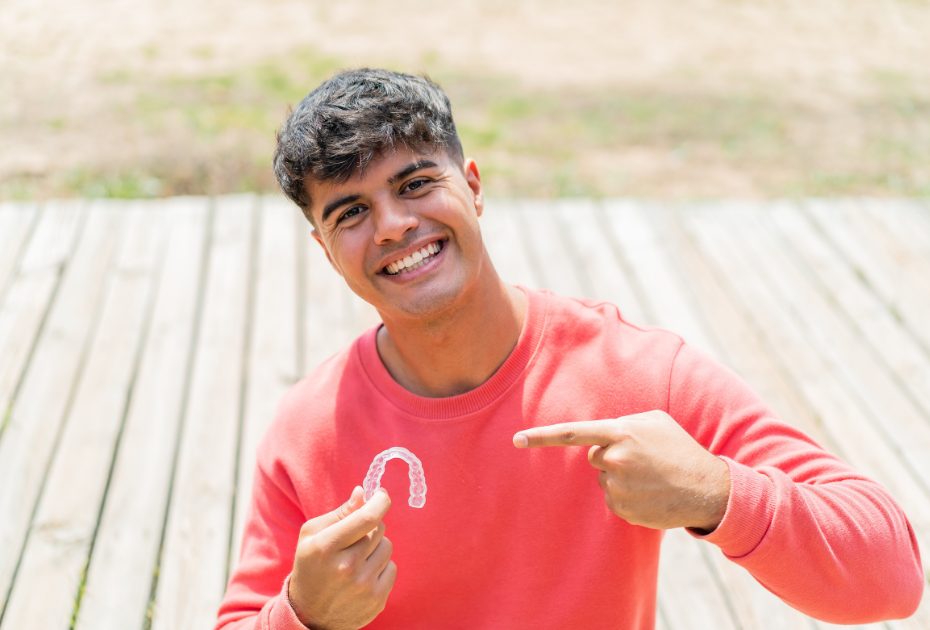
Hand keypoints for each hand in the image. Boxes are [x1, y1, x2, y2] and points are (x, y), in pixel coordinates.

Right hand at [289, 487, 396, 629]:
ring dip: (376, 547)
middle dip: (372, 525)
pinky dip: (381, 567)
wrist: (309, 616)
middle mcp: (346, 567)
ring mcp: (363, 586)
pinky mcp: (377, 600)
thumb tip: (362, 493)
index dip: (380, 501)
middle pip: (378, 529)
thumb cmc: (311, 567)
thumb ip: (339, 513)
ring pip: (387, 547)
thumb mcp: (311, 536)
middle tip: (357, 536)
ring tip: (357, 558)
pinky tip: (363, 574)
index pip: (367, 518)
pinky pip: (392, 568)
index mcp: (326, 547)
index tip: (381, 494)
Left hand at [513, 410, 729, 531]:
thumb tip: (602, 436)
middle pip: (594, 458)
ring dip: (621, 478)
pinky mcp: (622, 509)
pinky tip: (650, 494)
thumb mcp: (655, 422)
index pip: (572, 434)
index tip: (516, 440)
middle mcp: (614, 459)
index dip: (541, 437)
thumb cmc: (680, 449)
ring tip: (651, 477)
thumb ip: (623, 423)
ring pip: (604, 480)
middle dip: (611, 457)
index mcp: (620, 433)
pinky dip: (627, 498)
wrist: (707, 488)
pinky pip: (613, 501)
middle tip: (643, 460)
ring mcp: (617, 486)